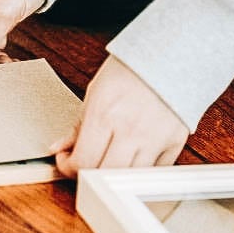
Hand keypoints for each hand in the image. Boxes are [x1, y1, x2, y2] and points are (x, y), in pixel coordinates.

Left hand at [53, 55, 188, 176]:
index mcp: (104, 114)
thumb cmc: (130, 70)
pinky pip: (153, 172)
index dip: (68, 168)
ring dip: (112, 175)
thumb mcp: (95, 93)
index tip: (66, 161)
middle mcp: (130, 129)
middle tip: (82, 165)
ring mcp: (154, 138)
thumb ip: (77, 126)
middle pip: (104, 173)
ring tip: (105, 162)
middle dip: (86, 175)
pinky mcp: (174, 142)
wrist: (169, 54)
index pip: (82, 160)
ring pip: (129, 178)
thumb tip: (59, 148)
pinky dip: (138, 172)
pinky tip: (129, 160)